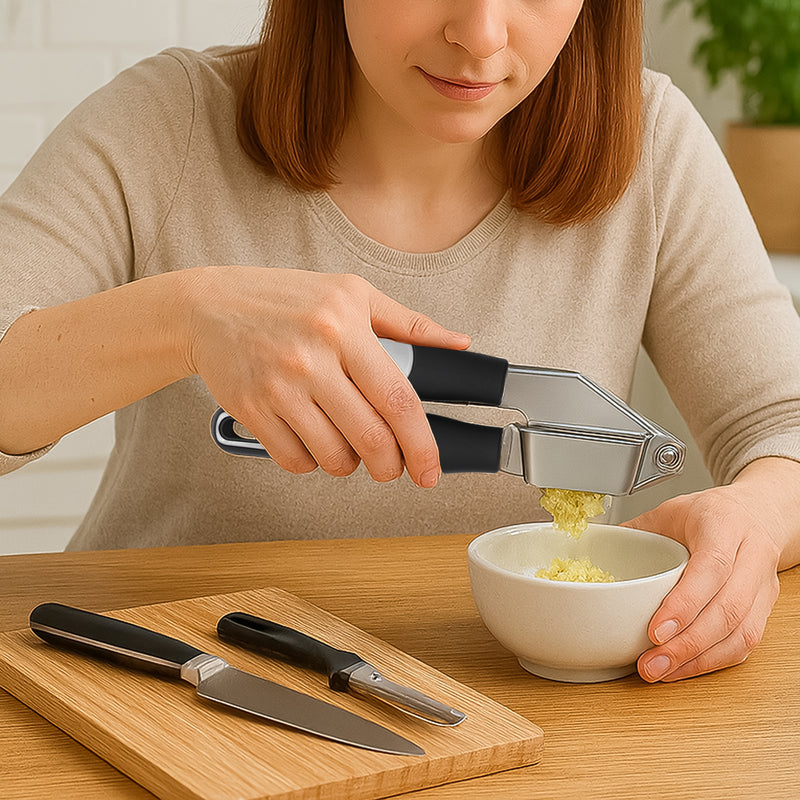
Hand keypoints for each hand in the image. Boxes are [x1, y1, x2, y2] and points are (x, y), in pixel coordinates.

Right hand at [182, 266, 469, 486]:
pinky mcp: (250, 409)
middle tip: (391, 466)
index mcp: (343, 327)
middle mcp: (311, 358)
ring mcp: (278, 387)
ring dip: (349, 464)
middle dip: (389, 466)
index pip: (397, 399)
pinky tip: (311, 438)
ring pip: (333, 457)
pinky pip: (294, 460)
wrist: (209, 306)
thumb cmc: (284, 298)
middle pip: (370, 438)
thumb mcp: (352, 294)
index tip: (430, 470)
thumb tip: (458, 343)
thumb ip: (409, 323)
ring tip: (345, 443)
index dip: (421, 444)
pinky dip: (311, 461)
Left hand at [622, 458, 799, 681]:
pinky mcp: (766, 608)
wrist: (756, 513)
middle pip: (728, 608)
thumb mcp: (669, 510)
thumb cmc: (708, 514)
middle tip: (651, 662)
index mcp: (724, 524)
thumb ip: (634, 530)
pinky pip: (746, 643)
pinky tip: (683, 667)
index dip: (685, 603)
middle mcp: (751, 555)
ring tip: (661, 670)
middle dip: (688, 643)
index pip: (711, 568)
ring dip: (699, 659)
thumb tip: (590, 547)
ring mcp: (763, 584)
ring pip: (742, 632)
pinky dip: (712, 661)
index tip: (655, 631)